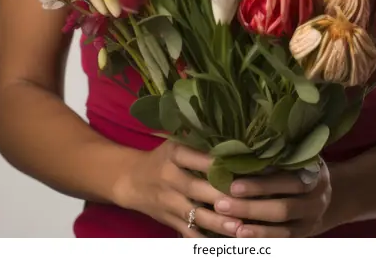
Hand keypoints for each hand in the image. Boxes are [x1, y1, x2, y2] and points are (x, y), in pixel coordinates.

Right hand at [113, 141, 242, 237]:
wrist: (130, 180)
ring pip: (194, 215)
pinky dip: (204, 239)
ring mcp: (169, 202)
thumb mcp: (174, 142)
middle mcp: (170, 178)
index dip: (214, 163)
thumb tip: (228, 133)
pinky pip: (188, 233)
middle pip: (196, 188)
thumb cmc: (161, 158)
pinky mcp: (169, 221)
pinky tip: (222, 243)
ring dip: (217, 222)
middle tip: (245, 201)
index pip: (194, 157)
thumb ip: (197, 140)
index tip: (238, 166)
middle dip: (221, 196)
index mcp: (173, 154)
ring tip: (239, 227)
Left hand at [213, 162, 332, 237]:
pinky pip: (283, 239)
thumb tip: (234, 151)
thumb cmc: (300, 168)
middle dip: (250, 207)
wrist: (326, 194)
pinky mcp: (305, 234)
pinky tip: (242, 235)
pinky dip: (262, 237)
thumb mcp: (296, 157)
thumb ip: (275, 157)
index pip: (287, 179)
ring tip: (229, 224)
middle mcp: (316, 197)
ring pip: (282, 227)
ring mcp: (312, 219)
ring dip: (254, 227)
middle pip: (283, 207)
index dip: (261, 183)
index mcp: (314, 172)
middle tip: (222, 204)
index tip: (233, 184)